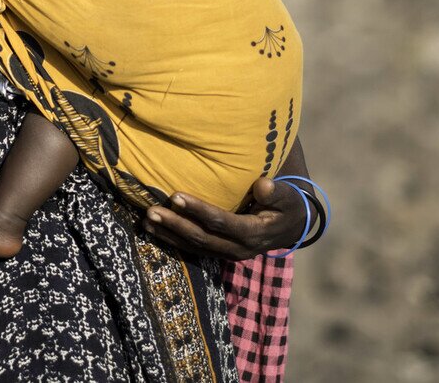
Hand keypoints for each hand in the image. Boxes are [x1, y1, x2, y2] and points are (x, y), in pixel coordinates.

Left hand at [139, 178, 304, 259]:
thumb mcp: (288, 197)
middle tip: (151, 210)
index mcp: (253, 233)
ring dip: (169, 234)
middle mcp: (238, 249)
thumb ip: (277, 192)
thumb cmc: (287, 205)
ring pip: (194, 247)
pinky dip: (174, 240)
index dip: (198, 210)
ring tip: (146, 221)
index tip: (176, 196)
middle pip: (201, 237)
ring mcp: (228, 254)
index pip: (220, 222)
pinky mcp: (221, 253)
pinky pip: (194, 249)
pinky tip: (155, 231)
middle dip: (175, 224)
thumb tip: (264, 185)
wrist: (291, 227)